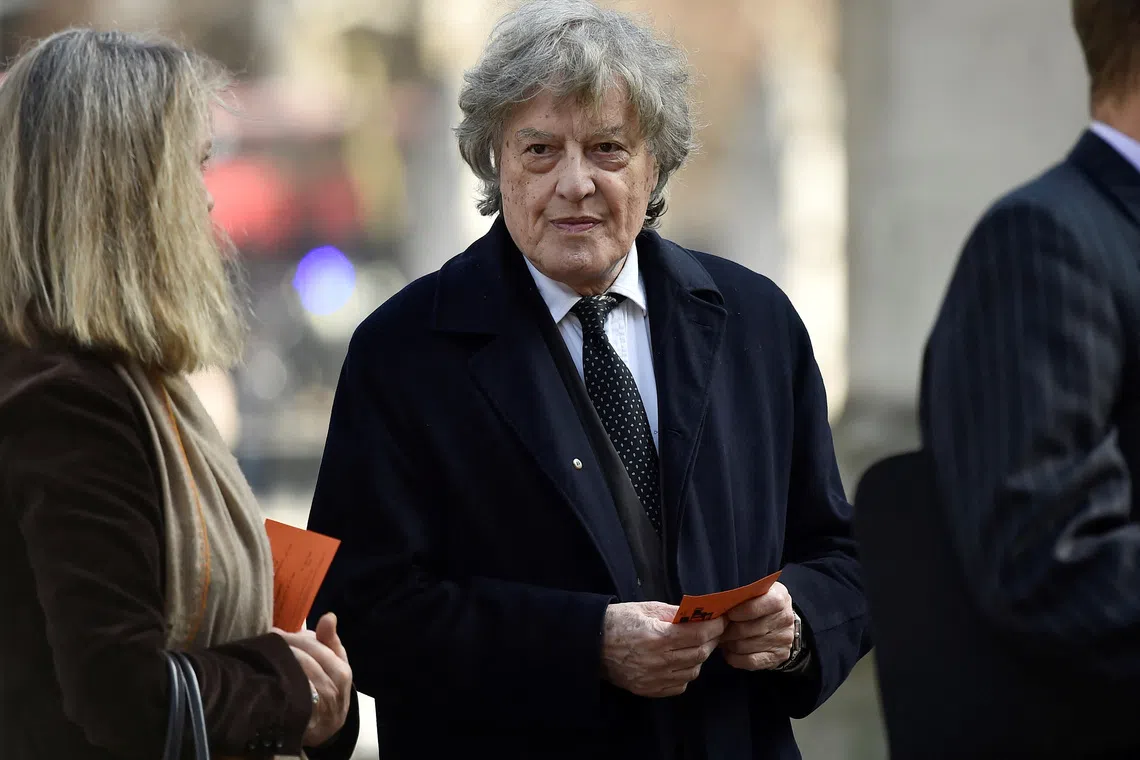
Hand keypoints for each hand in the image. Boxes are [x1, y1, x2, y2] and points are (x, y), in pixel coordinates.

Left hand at [273, 613, 352, 747]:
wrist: (326, 726)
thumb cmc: (329, 688)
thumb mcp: (333, 664)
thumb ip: (329, 641)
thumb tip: (329, 615)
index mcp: (343, 671)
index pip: (320, 647)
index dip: (297, 638)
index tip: (278, 633)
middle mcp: (336, 688)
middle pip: (308, 659)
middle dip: (286, 648)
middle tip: (267, 642)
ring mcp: (321, 705)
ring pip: (299, 674)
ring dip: (280, 662)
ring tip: (264, 655)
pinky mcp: (306, 717)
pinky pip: (292, 694)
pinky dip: (279, 683)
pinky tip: (267, 677)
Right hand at [601, 601, 726, 697]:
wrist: (591, 644)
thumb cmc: (619, 621)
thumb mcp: (646, 608)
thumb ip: (674, 613)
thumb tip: (700, 614)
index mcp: (657, 637)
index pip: (698, 634)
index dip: (714, 627)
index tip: (721, 620)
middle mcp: (658, 661)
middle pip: (699, 654)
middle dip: (711, 641)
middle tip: (714, 631)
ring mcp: (654, 679)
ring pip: (692, 671)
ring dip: (699, 657)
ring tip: (695, 645)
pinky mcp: (650, 690)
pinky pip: (680, 685)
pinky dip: (685, 673)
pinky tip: (680, 661)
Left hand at [719, 582, 795, 670]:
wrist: (782, 622)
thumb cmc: (761, 603)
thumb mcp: (756, 592)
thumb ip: (741, 594)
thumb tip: (718, 605)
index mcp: (779, 597)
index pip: (757, 606)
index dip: (739, 611)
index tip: (728, 613)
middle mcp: (784, 618)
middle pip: (745, 629)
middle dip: (727, 630)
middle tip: (717, 629)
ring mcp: (783, 639)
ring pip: (744, 646)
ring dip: (729, 643)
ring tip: (723, 638)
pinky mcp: (778, 656)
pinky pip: (750, 661)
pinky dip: (734, 657)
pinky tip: (729, 651)